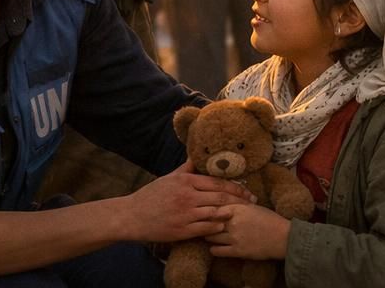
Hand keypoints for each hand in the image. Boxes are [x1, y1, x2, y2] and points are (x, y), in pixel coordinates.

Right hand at [120, 163, 254, 242]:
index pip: (217, 183)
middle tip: (252, 202)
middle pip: (220, 198)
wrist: (132, 216)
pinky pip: (205, 228)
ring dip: (231, 214)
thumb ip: (186, 167)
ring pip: (215, 213)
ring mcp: (185, 214)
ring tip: (243, 214)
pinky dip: (217, 227)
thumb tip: (196, 153)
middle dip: (239, 200)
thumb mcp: (169, 177)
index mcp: (186, 181)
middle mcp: (187, 196)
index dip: (235, 187)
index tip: (247, 190)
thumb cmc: (151, 195)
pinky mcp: (181, 230)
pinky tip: (224, 226)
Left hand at [206, 202, 291, 260]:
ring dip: (208, 236)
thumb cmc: (271, 220)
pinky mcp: (237, 251)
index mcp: (238, 208)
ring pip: (211, 236)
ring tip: (207, 235)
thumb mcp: (254, 207)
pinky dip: (213, 250)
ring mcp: (234, 237)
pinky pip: (217, 251)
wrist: (282, 238)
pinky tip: (214, 248)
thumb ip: (239, 203)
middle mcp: (234, 222)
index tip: (203, 211)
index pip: (214, 207)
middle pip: (209, 221)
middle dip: (204, 222)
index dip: (207, 209)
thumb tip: (228, 197)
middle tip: (201, 224)